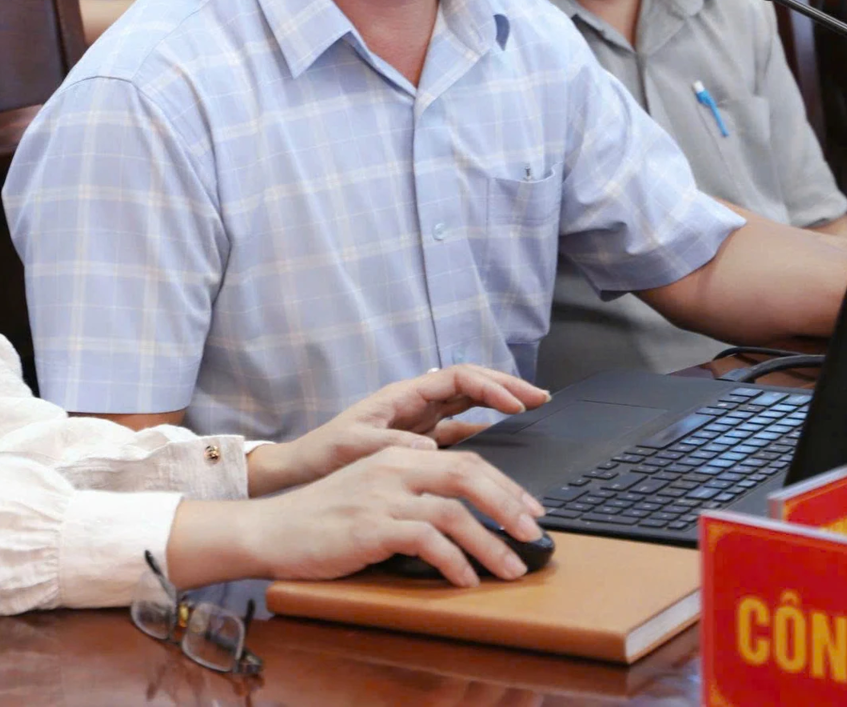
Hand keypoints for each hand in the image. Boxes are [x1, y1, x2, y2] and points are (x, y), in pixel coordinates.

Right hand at [242, 446, 545, 586]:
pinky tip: (466, 581)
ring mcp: (382, 496)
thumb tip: (460, 514)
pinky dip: (453, 562)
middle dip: (509, 506)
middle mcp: (394, 468)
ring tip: (511, 568)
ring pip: (454, 511)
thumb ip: (411, 491)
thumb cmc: (322, 518)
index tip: (529, 511)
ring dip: (491, 543)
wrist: (272, 529)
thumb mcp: (371, 492)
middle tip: (534, 535)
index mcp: (397, 456)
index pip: (466, 461)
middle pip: (469, 475)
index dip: (504, 486)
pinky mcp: (371, 527)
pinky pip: (426, 541)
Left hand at [246, 365, 548, 496]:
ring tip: (532, 410)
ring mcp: (421, 420)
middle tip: (541, 397)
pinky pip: (460, 429)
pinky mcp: (420, 439)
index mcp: (404, 395)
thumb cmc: (325, 451)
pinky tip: (503, 441)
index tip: (516, 402)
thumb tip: (432, 449)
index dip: (490, 387)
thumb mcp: (355, 447)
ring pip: (469, 404)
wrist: (305, 467)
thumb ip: (393, 444)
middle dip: (507, 387)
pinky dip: (484, 430)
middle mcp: (417, 402)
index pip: (458, 379)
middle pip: (471, 383)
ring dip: (499, 404)